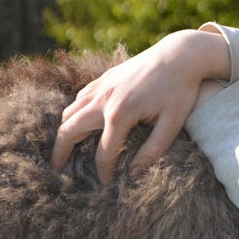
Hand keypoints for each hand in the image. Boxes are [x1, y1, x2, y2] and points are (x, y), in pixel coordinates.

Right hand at [52, 29, 231, 183]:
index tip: (104, 184)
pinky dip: (74, 113)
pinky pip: (80, 98)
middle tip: (57, 170)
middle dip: (60, 153)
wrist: (182, 54)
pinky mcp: (105, 77)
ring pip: (70, 112)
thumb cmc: (181, 89)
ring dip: (65, 131)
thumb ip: (153, 150)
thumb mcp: (173, 123)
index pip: (103, 152)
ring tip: (65, 149)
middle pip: (69, 130)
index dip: (103, 172)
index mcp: (120, 114)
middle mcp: (104, 99)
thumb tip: (135, 175)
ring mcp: (101, 86)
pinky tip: (80, 123)